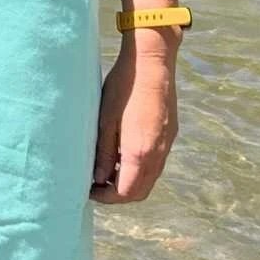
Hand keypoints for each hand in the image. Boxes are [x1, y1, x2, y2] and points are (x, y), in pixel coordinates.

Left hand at [90, 46, 176, 203]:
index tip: (89, 189)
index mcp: (140, 152)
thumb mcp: (105, 121)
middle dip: (118, 194)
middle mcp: (158, 153)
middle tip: (97, 183)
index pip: (125, 193)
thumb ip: (104, 154)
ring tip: (108, 168)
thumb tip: (99, 178)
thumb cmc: (124, 88)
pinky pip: (156, 163)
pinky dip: (141, 168)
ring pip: (150, 178)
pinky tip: (124, 153)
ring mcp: (167, 144)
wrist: (152, 62)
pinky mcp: (170, 134)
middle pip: (140, 191)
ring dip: (130, 181)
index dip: (106, 197)